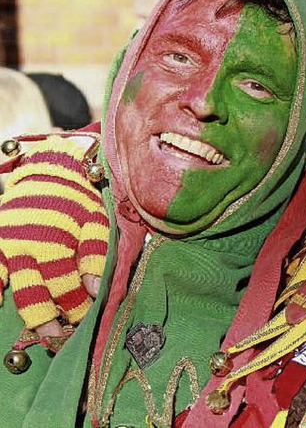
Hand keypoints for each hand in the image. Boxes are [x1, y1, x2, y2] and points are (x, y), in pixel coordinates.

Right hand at [0, 135, 108, 339]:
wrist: (49, 169)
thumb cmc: (78, 199)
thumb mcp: (95, 221)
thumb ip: (94, 255)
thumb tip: (94, 290)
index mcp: (56, 246)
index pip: (67, 290)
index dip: (76, 309)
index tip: (84, 323)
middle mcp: (27, 250)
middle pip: (35, 298)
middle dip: (47, 323)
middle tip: (58, 339)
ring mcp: (5, 247)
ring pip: (11, 290)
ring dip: (23, 314)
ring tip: (34, 334)